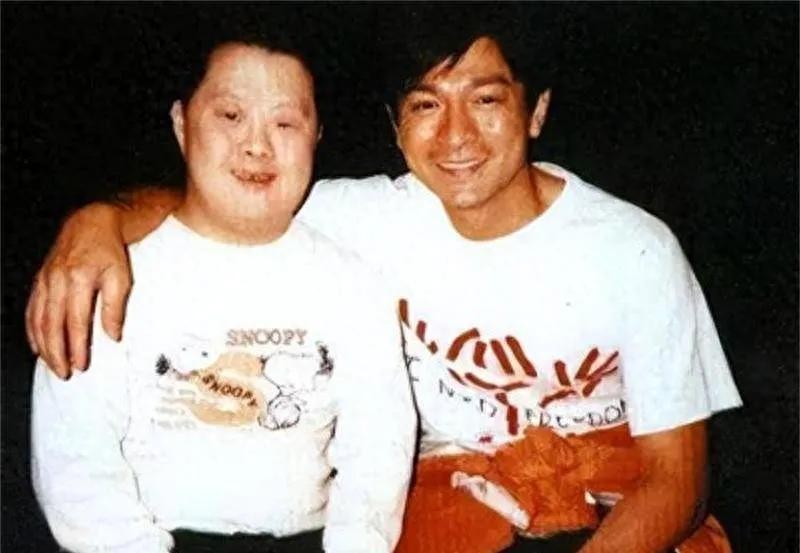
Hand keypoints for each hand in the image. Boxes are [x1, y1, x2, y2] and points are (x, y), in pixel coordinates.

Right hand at [26, 203, 130, 377]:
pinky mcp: (40, 280)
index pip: (75, 322)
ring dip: (44, 346)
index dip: (77, 346)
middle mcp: (57, 281)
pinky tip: (38, 345)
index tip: (81, 365)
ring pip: (39, 320)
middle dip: (57, 353)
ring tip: (53, 365)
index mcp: (79, 280)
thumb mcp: (121, 277)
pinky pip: (32, 310)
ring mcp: (45, 280)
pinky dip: (33, 330)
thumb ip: (115, 308)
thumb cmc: (110, 251)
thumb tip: (112, 336)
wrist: (91, 223)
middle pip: (52, 325)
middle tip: (64, 372)